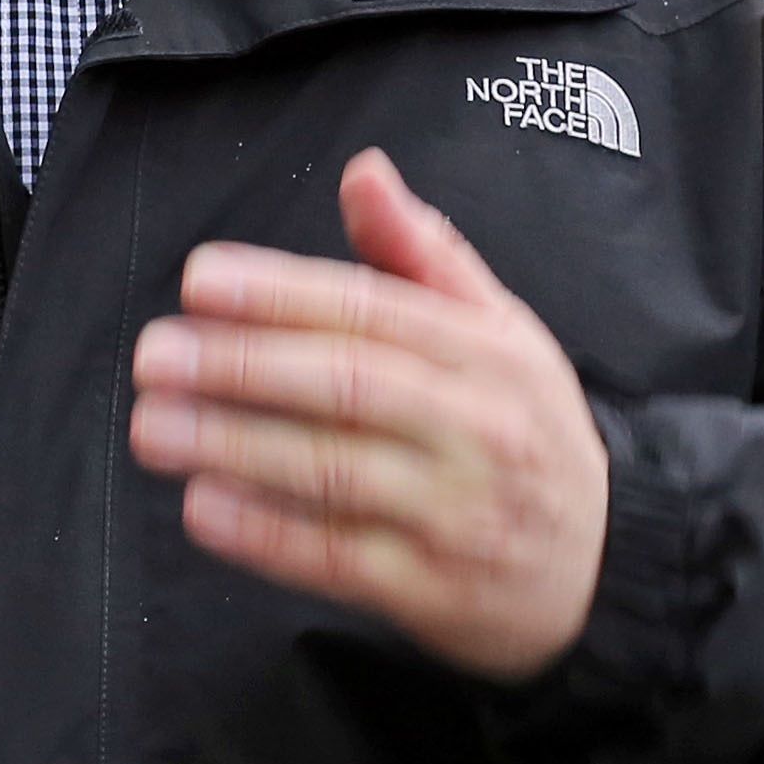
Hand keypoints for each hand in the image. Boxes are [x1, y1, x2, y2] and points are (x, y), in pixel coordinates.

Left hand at [131, 148, 610, 681]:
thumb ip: (423, 254)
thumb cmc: (530, 435)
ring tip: (155, 425)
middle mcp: (476, 428)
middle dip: (241, 366)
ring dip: (234, 445)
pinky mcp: (431, 590)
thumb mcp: (503, 331)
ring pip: (333, 470)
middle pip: (346, 384)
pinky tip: (204, 506)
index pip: (371, 310)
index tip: (201, 281)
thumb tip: (363, 173)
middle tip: (157, 354)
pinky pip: (336, 556)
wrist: (608, 568)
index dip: (280, 293)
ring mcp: (455, 513)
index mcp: (487, 352)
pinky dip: (266, 533)